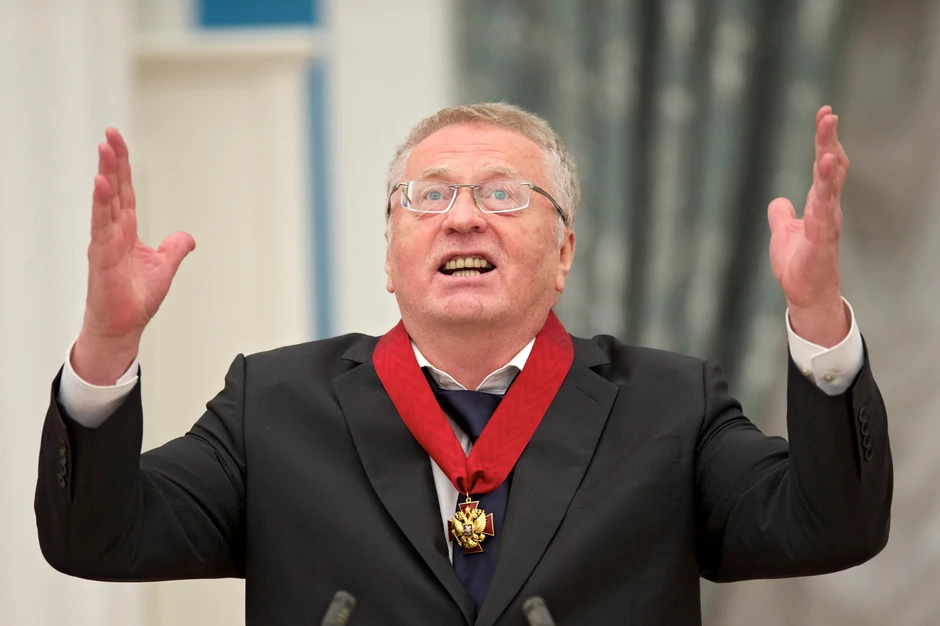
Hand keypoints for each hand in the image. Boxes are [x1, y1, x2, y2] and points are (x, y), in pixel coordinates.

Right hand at [72, 128, 194, 383]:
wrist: (124, 325)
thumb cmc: (136, 298)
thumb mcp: (165, 266)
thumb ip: (175, 248)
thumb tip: (188, 236)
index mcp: (126, 230)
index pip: (125, 191)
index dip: (123, 167)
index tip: (116, 141)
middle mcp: (113, 231)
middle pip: (113, 189)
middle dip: (112, 161)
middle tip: (109, 134)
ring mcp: (105, 242)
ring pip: (105, 202)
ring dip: (105, 175)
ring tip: (104, 150)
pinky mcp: (100, 257)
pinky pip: (100, 226)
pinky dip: (100, 205)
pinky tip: (100, 185)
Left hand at [767, 106, 849, 347]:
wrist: (803, 294)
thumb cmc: (798, 265)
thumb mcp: (784, 233)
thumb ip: (782, 215)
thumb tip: (778, 201)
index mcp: (819, 203)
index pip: (824, 165)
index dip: (824, 141)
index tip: (824, 114)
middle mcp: (827, 208)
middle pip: (831, 167)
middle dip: (829, 140)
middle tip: (828, 115)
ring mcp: (826, 222)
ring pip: (830, 184)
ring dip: (829, 157)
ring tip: (828, 134)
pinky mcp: (822, 238)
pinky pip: (824, 208)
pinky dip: (825, 187)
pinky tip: (825, 167)